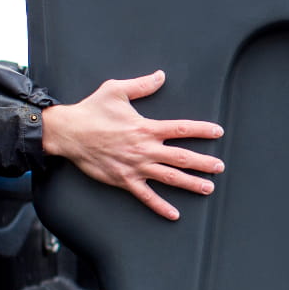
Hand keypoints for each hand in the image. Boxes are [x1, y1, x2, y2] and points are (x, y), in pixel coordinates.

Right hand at [39, 72, 223, 219]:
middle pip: (182, 157)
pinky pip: (146, 196)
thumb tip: (161, 76)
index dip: (202, 130)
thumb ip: (142, 85)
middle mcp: (145, 149)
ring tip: (208, 188)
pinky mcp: (124, 180)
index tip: (218, 132)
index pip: (181, 128)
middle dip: (204, 163)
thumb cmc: (91, 110)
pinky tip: (174, 214)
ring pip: (170, 177)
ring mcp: (136, 167)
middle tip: (220, 167)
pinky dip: (160, 206)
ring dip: (191, 183)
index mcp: (146, 128)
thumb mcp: (116, 89)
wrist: (68, 132)